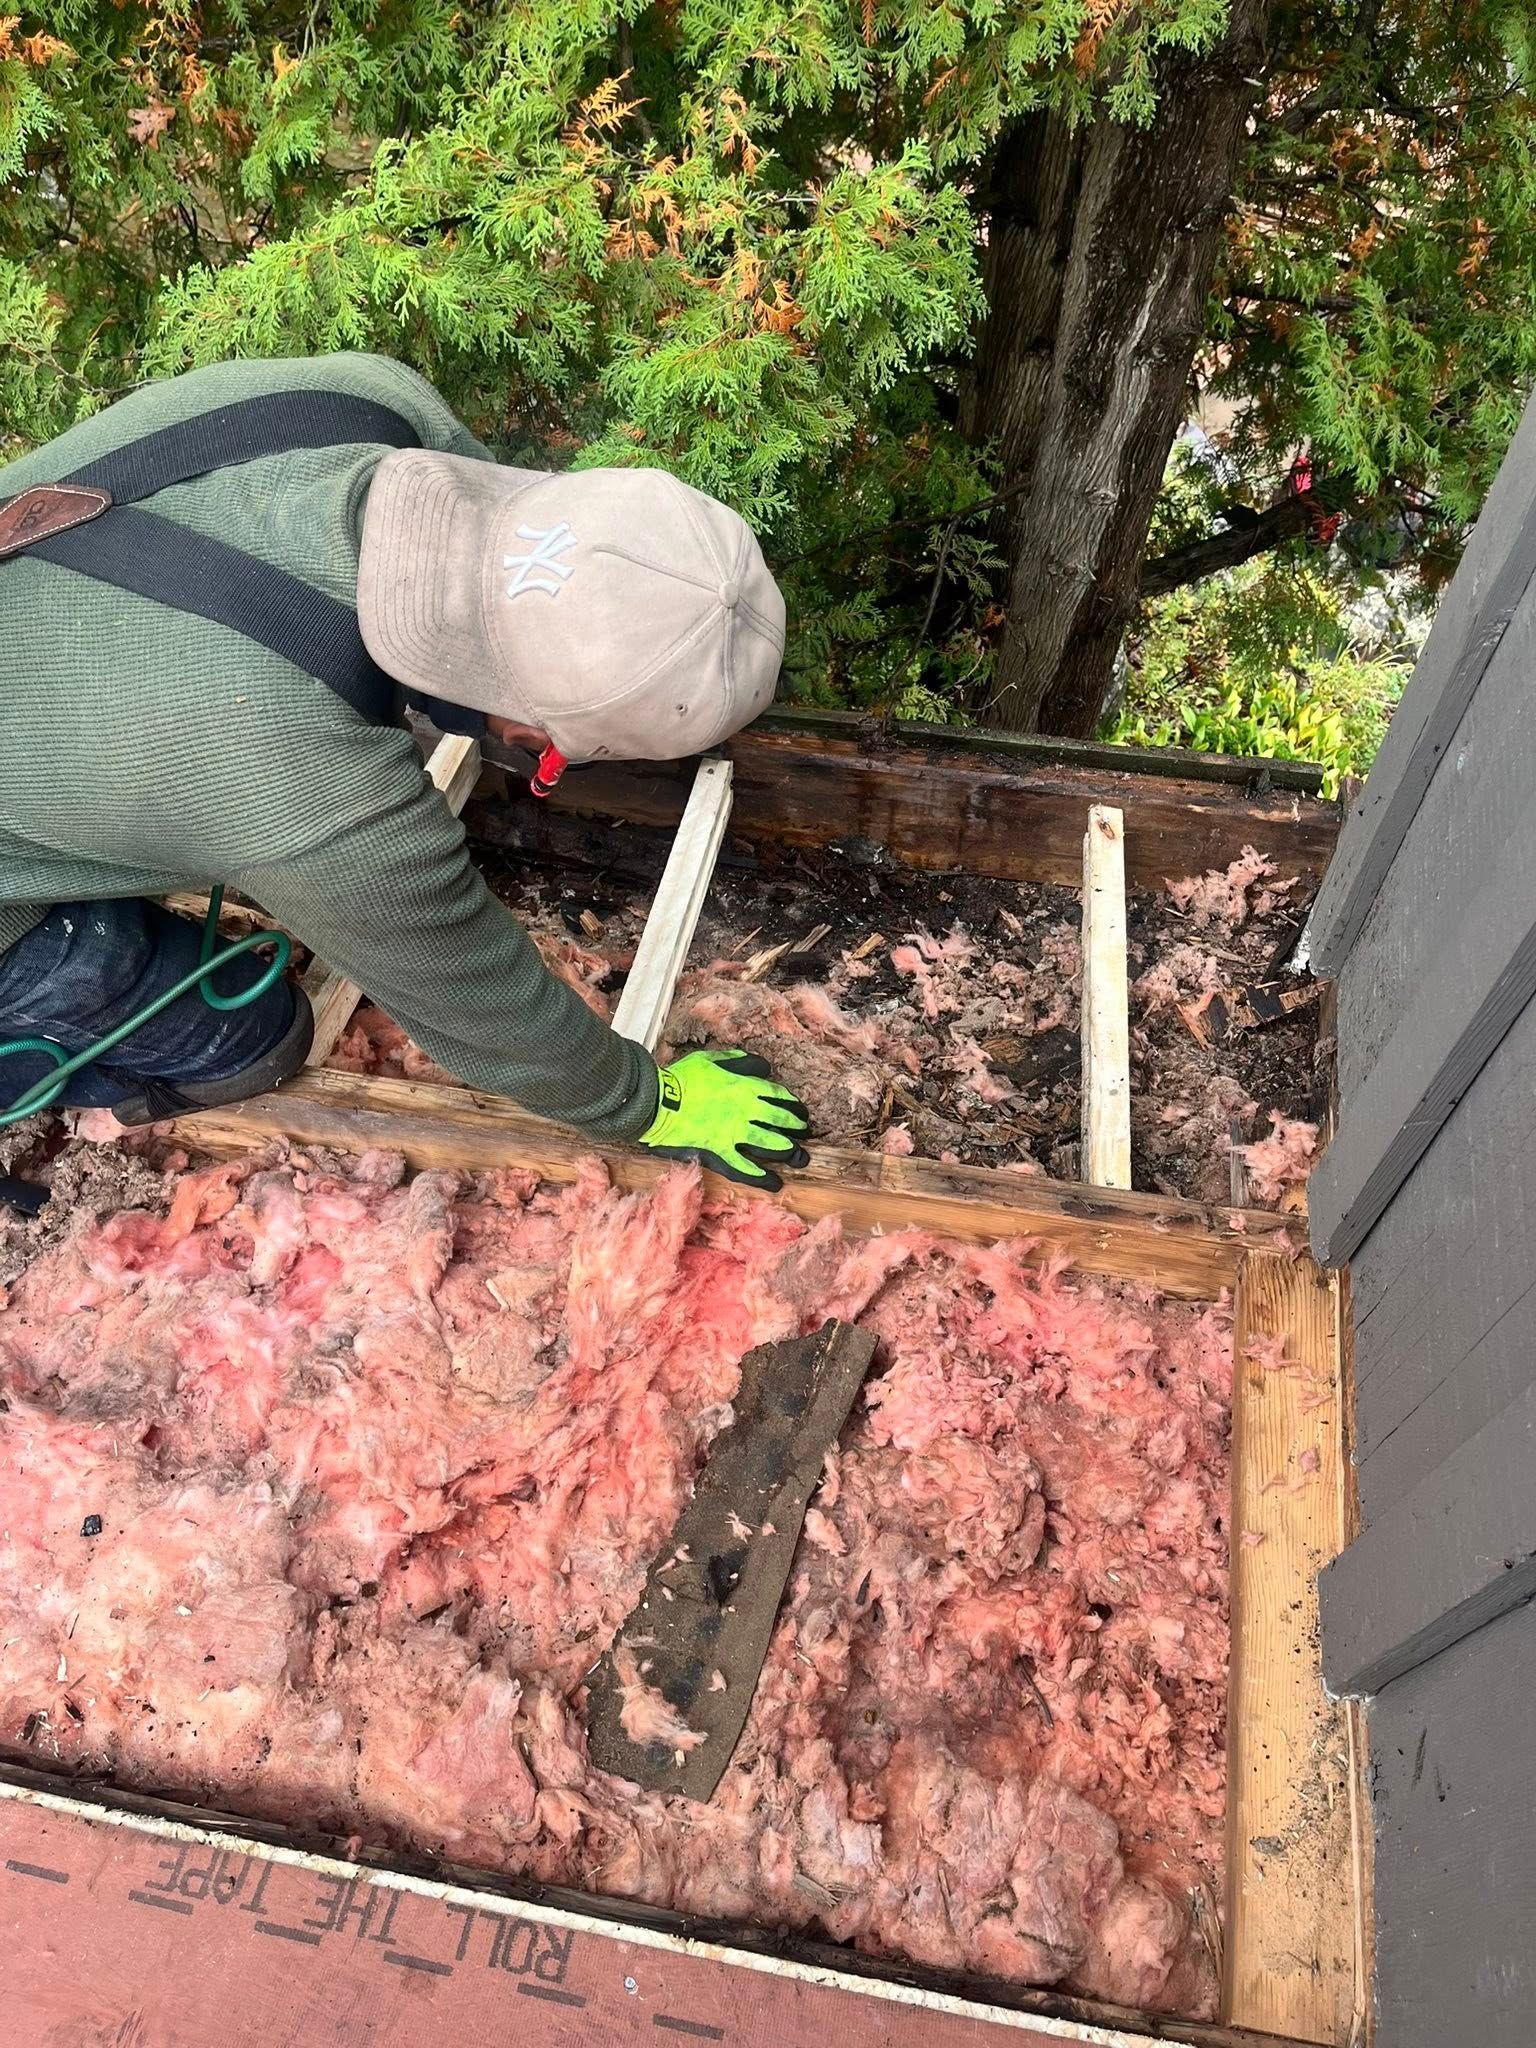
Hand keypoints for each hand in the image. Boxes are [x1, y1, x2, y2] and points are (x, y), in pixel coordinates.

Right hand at [639, 1049, 810, 1190]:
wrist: (656, 1102)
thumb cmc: (681, 1079)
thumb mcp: (711, 1059)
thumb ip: (738, 1061)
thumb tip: (761, 1066)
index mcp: (745, 1086)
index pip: (779, 1095)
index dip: (793, 1104)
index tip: (799, 1110)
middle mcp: (746, 1110)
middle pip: (782, 1120)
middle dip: (797, 1127)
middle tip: (804, 1133)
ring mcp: (734, 1134)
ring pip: (771, 1145)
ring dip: (789, 1152)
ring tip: (799, 1157)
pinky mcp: (719, 1153)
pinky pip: (746, 1169)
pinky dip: (763, 1178)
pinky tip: (776, 1183)